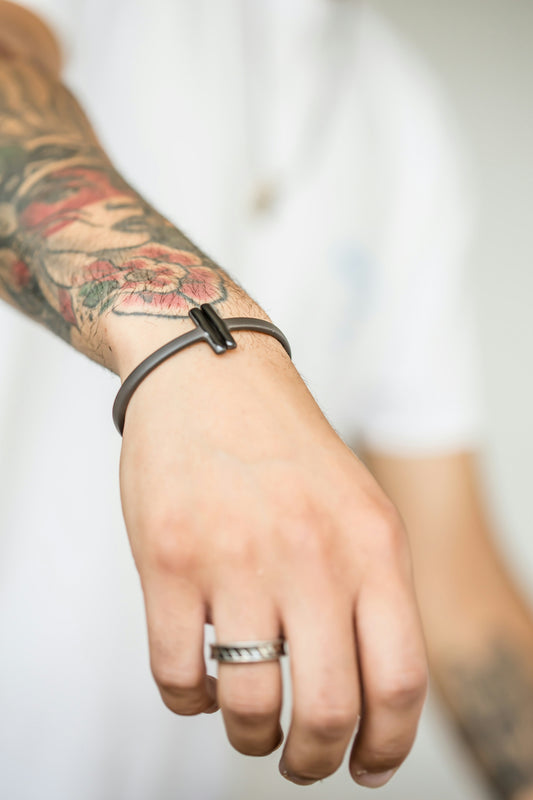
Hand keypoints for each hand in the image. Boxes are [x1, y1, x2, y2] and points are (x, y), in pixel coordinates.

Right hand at [118, 333, 427, 786]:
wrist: (212, 376)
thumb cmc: (287, 451)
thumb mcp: (361, 508)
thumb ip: (375, 592)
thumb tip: (371, 695)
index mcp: (373, 544)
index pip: (399, 680)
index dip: (387, 746)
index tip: (367, 768)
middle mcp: (310, 553)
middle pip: (328, 710)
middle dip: (314, 760)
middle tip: (301, 760)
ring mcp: (235, 557)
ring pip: (248, 706)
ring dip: (251, 736)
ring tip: (250, 723)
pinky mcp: (167, 558)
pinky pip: (178, 677)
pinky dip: (190, 702)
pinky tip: (200, 682)